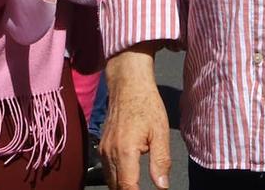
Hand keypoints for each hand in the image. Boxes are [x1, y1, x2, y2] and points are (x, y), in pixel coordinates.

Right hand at [101, 57, 171, 189]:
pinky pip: (107, 171)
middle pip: (116, 188)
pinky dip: (117, 179)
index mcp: (125, 151)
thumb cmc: (147, 105)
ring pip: (110, 181)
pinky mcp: (102, 147)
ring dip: (122, 188)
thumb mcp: (160, 132)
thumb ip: (160, 161)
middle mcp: (110, 154)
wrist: (128, 85)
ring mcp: (103, 150)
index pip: (127, 187)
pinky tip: (128, 180)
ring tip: (136, 188)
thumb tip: (162, 186)